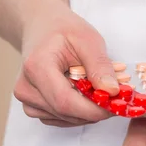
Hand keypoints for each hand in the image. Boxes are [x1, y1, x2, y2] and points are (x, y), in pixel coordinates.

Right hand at [14, 0, 118, 126]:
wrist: (41, 26)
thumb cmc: (63, 29)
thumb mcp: (88, 39)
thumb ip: (100, 66)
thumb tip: (112, 92)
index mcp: (37, 68)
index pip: (65, 102)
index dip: (94, 109)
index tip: (118, 104)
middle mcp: (26, 88)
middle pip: (66, 113)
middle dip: (96, 110)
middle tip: (119, 97)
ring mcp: (27, 100)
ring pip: (65, 119)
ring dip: (88, 110)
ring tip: (101, 88)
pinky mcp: (33, 106)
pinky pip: (61, 118)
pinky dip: (79, 111)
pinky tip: (86, 93)